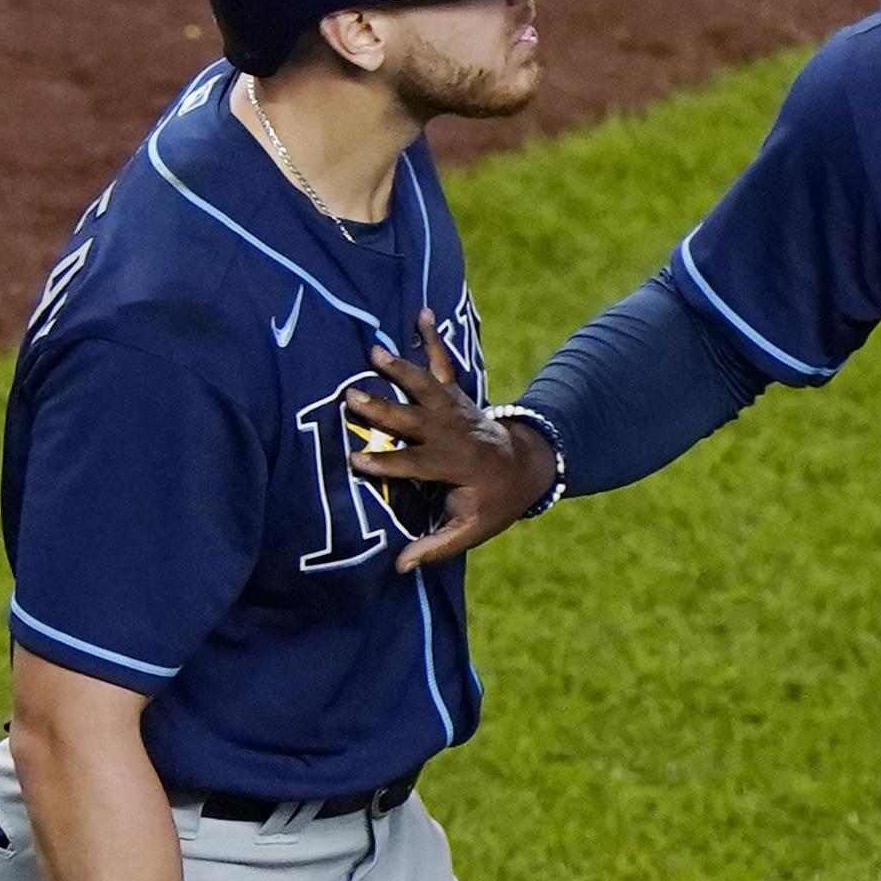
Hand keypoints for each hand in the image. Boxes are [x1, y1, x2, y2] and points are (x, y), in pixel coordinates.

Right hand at [343, 332, 560, 569]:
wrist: (529, 467)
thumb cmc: (494, 502)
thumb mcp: (472, 531)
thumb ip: (437, 547)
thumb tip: (400, 568)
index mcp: (456, 468)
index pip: (415, 466)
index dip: (387, 464)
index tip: (355, 460)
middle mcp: (456, 434)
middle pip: (416, 421)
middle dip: (385, 410)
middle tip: (351, 396)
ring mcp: (457, 410)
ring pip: (427, 387)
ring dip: (401, 368)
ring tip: (373, 352)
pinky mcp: (458, 395)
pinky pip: (445, 363)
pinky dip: (434, 337)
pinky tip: (423, 312)